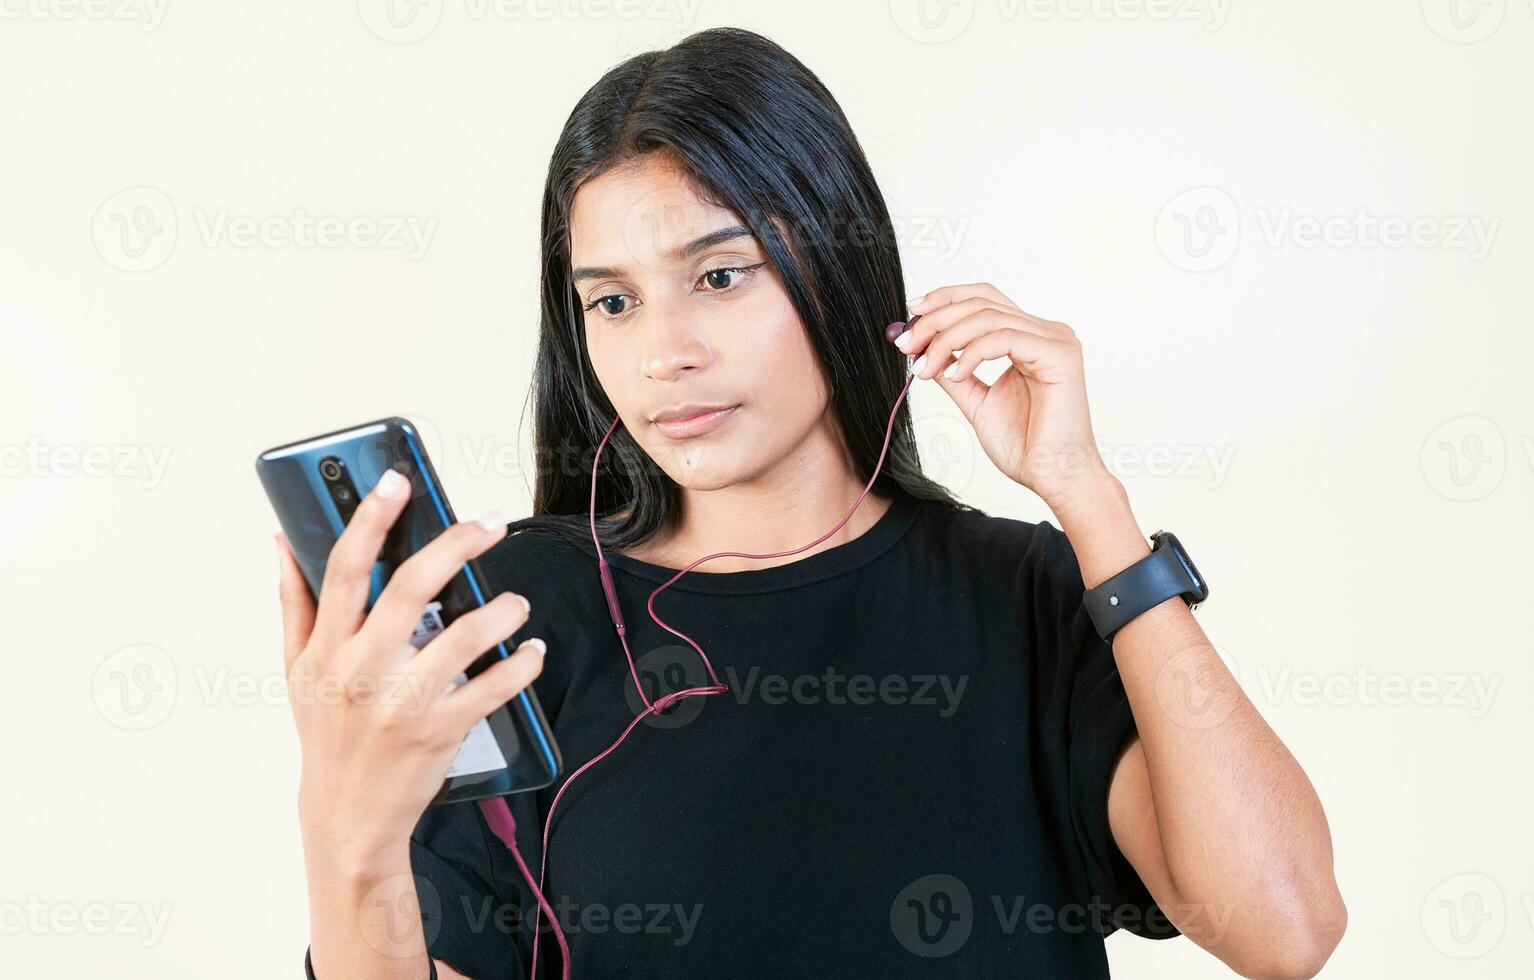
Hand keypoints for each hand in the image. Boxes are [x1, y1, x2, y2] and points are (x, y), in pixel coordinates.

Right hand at [275, 468, 545, 866]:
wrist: (346, 816)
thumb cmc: (325, 733)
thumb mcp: (296, 670)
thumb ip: (294, 603)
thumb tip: (281, 541)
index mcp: (326, 648)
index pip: (344, 569)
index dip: (369, 519)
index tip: (397, 481)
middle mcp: (360, 671)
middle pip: (409, 589)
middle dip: (454, 545)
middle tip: (489, 522)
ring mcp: (400, 703)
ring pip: (460, 638)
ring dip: (500, 612)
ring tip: (516, 602)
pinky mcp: (438, 732)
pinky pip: (491, 688)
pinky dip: (521, 665)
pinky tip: (532, 651)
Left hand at [896, 281, 1114, 511]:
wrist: (1054, 478)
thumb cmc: (1025, 446)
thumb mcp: (977, 402)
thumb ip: (955, 374)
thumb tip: (924, 351)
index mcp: (1029, 338)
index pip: (985, 299)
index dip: (946, 298)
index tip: (911, 311)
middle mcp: (1045, 332)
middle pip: (981, 303)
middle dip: (936, 320)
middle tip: (906, 344)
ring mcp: (1055, 340)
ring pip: (988, 318)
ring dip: (946, 340)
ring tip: (924, 368)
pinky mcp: (1059, 355)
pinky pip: (1004, 338)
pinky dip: (972, 353)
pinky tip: (956, 375)